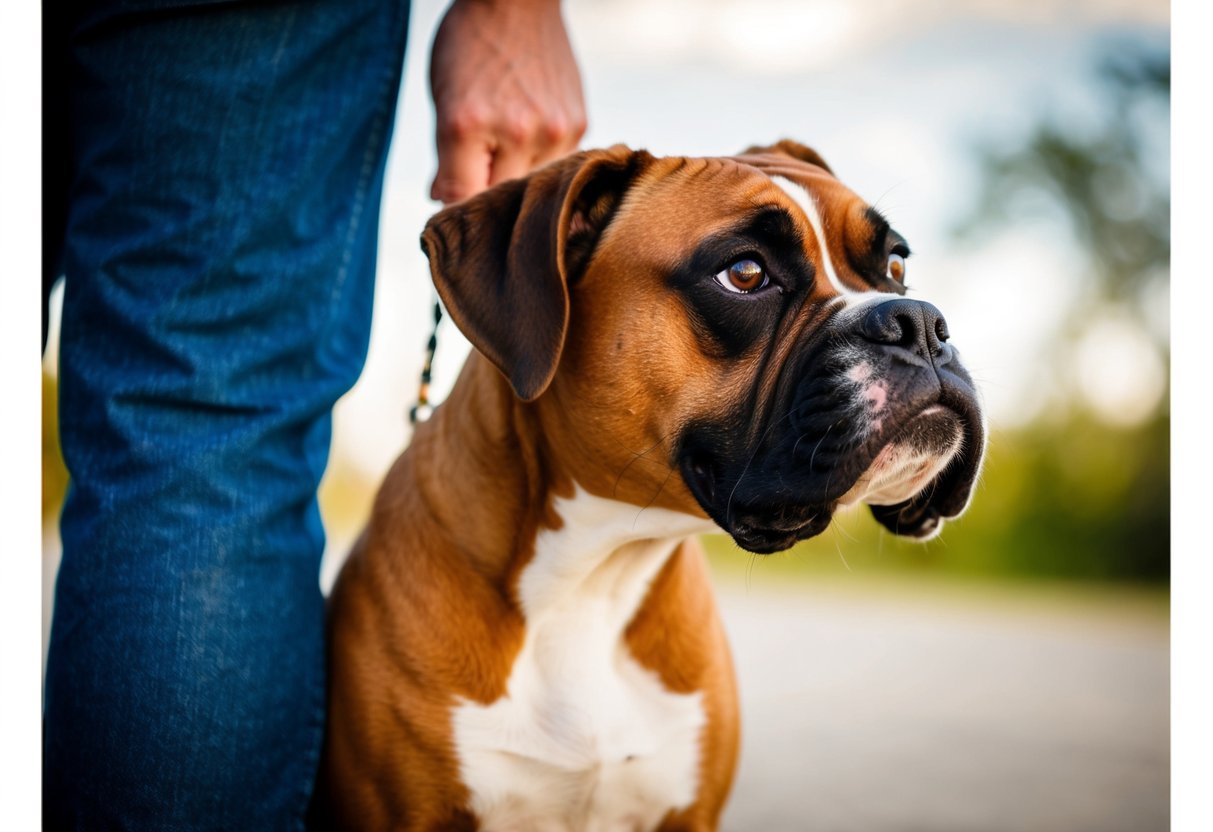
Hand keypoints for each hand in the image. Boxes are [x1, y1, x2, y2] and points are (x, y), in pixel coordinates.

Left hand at [429, 0, 586, 203]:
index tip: (460, 223)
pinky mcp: (578, 126)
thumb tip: (447, 204)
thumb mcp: (443, 100)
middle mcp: (517, 132)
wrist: (518, 1)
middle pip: (504, 202)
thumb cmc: (471, 47)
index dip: (460, 216)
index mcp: (470, 126)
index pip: (465, 202)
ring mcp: (553, 130)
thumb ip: (446, 161)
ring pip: (535, 189)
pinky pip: (558, 167)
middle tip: (482, 187)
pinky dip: (542, 162)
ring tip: (509, 152)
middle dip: (491, 201)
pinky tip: (531, 137)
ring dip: (520, 181)